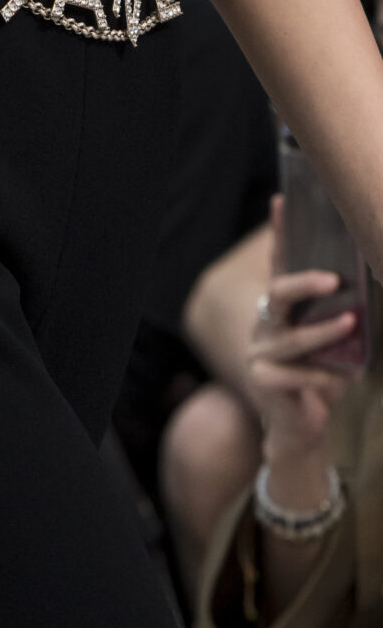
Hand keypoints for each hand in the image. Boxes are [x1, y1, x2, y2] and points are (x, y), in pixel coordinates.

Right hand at [247, 196, 358, 463]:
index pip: (281, 264)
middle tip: (334, 279)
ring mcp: (260, 351)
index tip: (281, 200)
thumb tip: (368, 288)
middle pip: (278, 293)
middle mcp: (266, 323)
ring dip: (322, 332)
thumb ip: (345, 319)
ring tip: (350, 324)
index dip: (280, 233)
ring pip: (291, 337)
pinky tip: (333, 380)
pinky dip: (317, 375)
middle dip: (305, 283)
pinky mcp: (262, 379)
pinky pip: (293, 373)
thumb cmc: (324, 378)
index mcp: (283, 309)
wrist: (303, 427)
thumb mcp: (338, 344)